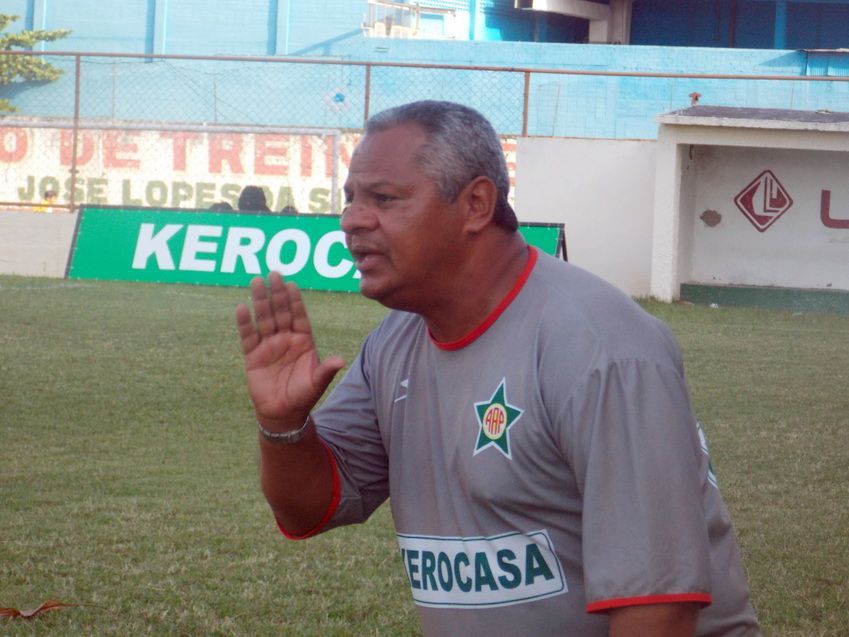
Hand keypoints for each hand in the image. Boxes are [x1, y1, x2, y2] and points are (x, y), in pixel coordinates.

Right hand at [235, 273, 344, 429]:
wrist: (283, 413)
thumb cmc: (303, 396)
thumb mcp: (317, 383)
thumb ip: (326, 371)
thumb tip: (339, 360)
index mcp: (303, 341)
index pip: (299, 316)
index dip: (295, 300)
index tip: (292, 284)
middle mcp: (286, 339)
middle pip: (281, 312)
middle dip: (277, 293)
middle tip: (273, 273)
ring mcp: (268, 346)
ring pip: (264, 319)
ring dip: (260, 301)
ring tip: (256, 282)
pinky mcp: (253, 356)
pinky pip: (248, 336)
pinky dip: (245, 323)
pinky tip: (242, 308)